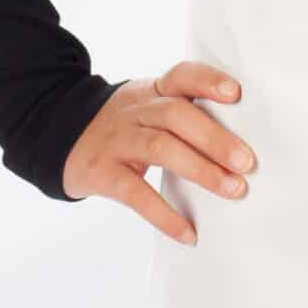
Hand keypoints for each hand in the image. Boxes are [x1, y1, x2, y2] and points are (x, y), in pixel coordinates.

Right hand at [61, 61, 256, 241]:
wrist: (60, 136)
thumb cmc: (124, 125)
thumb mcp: (147, 108)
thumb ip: (184, 115)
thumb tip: (240, 147)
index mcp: (153, 90)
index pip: (182, 75)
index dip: (207, 81)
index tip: (236, 93)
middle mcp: (135, 110)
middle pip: (176, 115)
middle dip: (215, 138)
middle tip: (247, 162)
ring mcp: (118, 140)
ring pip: (161, 148)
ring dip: (201, 170)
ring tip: (233, 190)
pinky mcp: (102, 173)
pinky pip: (136, 194)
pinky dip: (165, 215)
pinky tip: (188, 233)